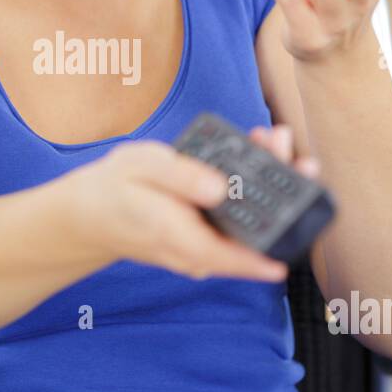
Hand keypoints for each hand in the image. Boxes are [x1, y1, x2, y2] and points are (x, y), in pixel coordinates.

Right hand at [68, 124, 319, 282]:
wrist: (90, 216)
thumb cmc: (114, 188)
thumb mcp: (141, 168)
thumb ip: (181, 176)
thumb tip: (220, 187)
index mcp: (181, 237)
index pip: (236, 254)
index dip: (272, 244)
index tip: (301, 228)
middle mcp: (197, 253)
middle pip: (251, 234)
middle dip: (277, 187)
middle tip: (283, 142)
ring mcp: (202, 252)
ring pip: (246, 226)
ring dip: (266, 183)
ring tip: (272, 136)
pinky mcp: (203, 242)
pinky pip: (235, 222)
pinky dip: (249, 190)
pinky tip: (255, 152)